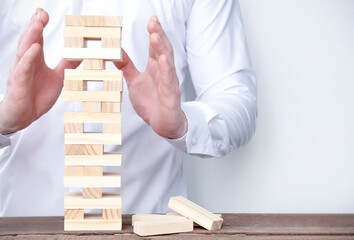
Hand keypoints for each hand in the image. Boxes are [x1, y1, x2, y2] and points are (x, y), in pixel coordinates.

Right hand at [0, 8, 79, 134]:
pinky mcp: (19, 84)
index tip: (44, 13)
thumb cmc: (36, 96)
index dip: (40, 25)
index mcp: (35, 60)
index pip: (37, 39)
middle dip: (35, 25)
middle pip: (29, 40)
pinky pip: (23, 69)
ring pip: (24, 51)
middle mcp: (26, 62)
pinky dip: (28, 58)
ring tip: (38, 23)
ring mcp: (21, 72)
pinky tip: (34, 49)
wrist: (23, 116)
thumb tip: (81, 54)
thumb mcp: (58, 78)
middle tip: (41, 13)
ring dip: (31, 36)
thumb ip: (67, 65)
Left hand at [114, 16, 186, 138]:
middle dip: (158, 35)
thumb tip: (116, 53)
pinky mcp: (171, 95)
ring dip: (161, 49)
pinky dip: (167, 71)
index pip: (155, 47)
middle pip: (162, 50)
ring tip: (155, 36)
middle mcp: (163, 72)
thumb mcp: (134, 82)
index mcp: (154, 68)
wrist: (162, 123)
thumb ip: (127, 67)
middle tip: (153, 23)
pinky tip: (164, 60)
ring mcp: (168, 83)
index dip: (154, 33)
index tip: (151, 21)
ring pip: (167, 63)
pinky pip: (169, 81)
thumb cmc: (151, 102)